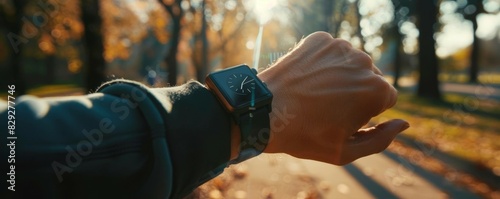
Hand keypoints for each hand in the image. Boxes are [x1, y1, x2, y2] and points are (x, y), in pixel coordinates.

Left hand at [258, 32, 408, 164]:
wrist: (264, 111)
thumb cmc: (305, 135)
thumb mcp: (346, 152)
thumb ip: (381, 140)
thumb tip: (403, 124)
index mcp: (377, 90)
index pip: (386, 98)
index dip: (366, 112)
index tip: (343, 119)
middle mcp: (364, 62)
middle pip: (370, 78)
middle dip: (356, 92)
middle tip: (327, 107)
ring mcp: (341, 47)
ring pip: (351, 63)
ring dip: (341, 76)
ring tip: (315, 93)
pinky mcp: (320, 39)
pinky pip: (331, 52)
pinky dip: (323, 63)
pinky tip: (307, 78)